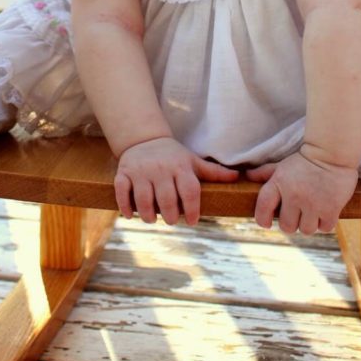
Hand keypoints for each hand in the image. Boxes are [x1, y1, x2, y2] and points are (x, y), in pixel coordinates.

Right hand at [115, 137, 238, 225]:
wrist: (144, 139)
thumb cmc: (173, 156)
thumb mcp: (192, 161)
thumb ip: (213, 172)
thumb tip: (238, 177)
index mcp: (180, 166)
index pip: (189, 190)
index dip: (192, 209)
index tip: (192, 221)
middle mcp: (161, 168)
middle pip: (166, 199)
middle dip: (170, 215)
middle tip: (172, 220)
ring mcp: (141, 171)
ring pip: (144, 199)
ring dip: (148, 215)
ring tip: (153, 219)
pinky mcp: (124, 173)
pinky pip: (122, 192)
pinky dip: (125, 206)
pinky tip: (131, 214)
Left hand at [246, 150, 357, 234]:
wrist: (332, 152)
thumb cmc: (305, 160)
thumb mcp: (283, 165)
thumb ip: (265, 172)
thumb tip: (248, 176)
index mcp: (279, 183)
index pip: (263, 207)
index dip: (262, 219)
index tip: (267, 223)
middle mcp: (294, 195)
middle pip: (287, 226)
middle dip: (292, 222)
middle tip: (298, 213)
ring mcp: (312, 203)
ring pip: (305, 230)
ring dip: (309, 224)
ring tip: (312, 211)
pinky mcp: (330, 209)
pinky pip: (324, 228)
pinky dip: (324, 223)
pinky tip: (324, 211)